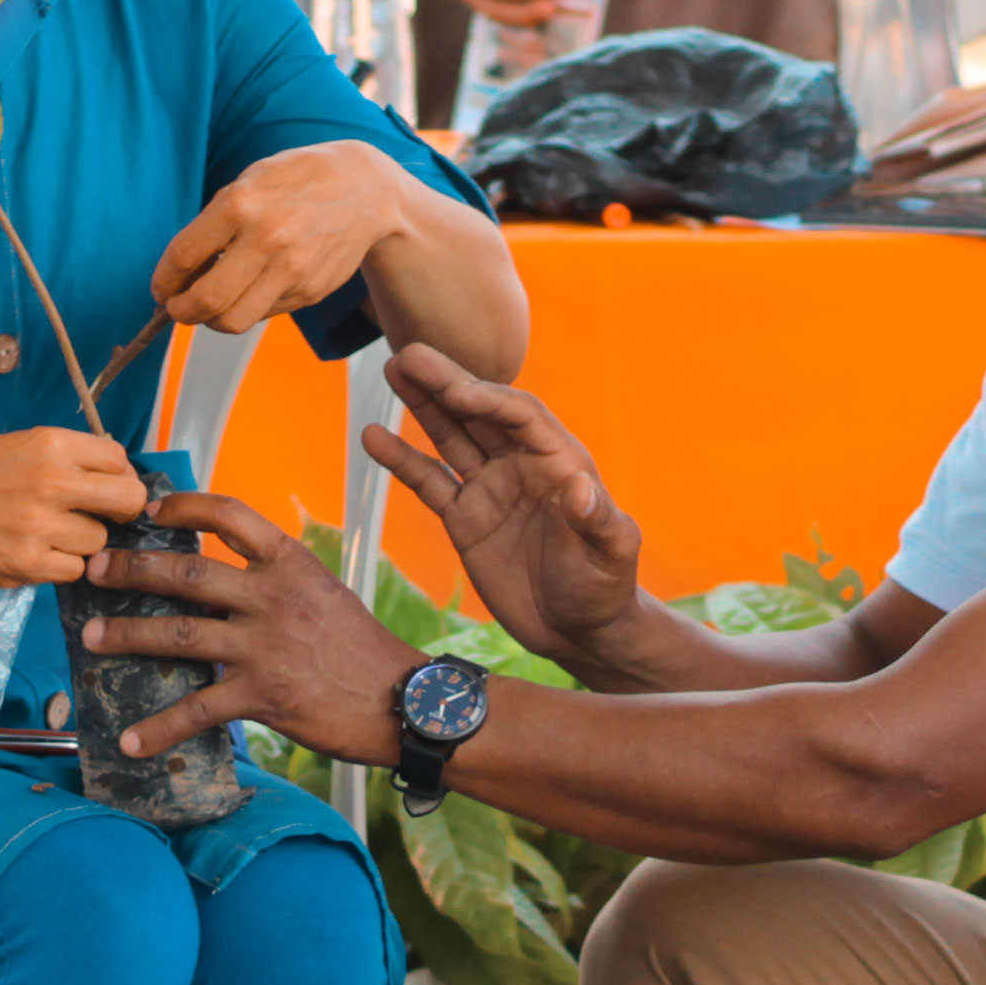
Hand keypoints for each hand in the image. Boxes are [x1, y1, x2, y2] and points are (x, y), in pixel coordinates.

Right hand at [0, 427, 147, 586]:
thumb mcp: (22, 445)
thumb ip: (70, 458)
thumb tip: (121, 477)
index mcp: (51, 445)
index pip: (120, 461)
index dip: (119, 477)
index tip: (106, 488)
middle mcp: (51, 482)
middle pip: (127, 501)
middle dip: (122, 511)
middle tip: (102, 517)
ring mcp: (39, 527)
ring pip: (98, 541)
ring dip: (81, 542)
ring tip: (47, 533)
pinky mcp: (26, 565)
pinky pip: (73, 570)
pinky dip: (59, 565)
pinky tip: (34, 551)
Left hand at [74, 490, 423, 764]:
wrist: (405, 702)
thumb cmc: (363, 650)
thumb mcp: (324, 592)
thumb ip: (276, 579)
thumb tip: (227, 574)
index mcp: (290, 563)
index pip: (229, 514)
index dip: (183, 506)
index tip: (147, 509)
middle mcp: (273, 596)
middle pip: (185, 573)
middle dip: (130, 568)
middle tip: (91, 568)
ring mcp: (266, 646)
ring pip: (177, 635)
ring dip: (127, 635)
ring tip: (91, 638)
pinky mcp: (264, 696)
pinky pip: (198, 710)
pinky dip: (160, 727)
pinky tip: (132, 740)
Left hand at [153, 143, 413, 337]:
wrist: (366, 189)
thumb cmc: (298, 180)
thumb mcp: (250, 181)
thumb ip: (215, 223)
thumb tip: (182, 271)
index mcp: (240, 204)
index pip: (181, 258)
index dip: (162, 281)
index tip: (161, 288)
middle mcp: (265, 239)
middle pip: (205, 301)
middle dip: (180, 311)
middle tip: (177, 307)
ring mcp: (291, 270)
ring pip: (232, 321)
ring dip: (211, 320)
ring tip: (210, 305)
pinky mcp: (309, 291)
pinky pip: (262, 315)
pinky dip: (247, 309)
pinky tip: (249, 290)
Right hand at [371, 346, 645, 682]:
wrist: (577, 631)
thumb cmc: (604, 589)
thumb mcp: (612, 556)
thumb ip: (599, 522)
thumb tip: (581, 487)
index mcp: (559, 461)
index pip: (520, 416)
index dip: (488, 399)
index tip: (454, 388)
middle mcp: (521, 465)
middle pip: (479, 412)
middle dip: (446, 383)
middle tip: (410, 353)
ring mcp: (489, 489)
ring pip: (450, 435)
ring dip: (422, 403)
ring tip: (391, 369)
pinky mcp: (464, 519)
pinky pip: (428, 481)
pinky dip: (401, 459)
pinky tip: (373, 436)